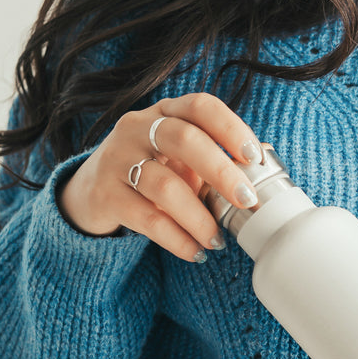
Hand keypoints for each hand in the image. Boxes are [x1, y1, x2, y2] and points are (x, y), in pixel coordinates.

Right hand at [58, 92, 266, 261]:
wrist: (93, 191)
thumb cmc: (153, 170)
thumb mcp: (180, 158)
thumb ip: (214, 159)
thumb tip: (264, 175)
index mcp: (165, 112)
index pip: (200, 107)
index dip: (230, 128)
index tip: (254, 157)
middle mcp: (137, 128)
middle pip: (184, 140)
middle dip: (221, 172)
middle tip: (246, 200)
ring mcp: (117, 159)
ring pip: (164, 186)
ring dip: (198, 217)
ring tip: (217, 239)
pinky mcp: (105, 194)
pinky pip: (147, 218)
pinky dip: (177, 239)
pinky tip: (195, 251)